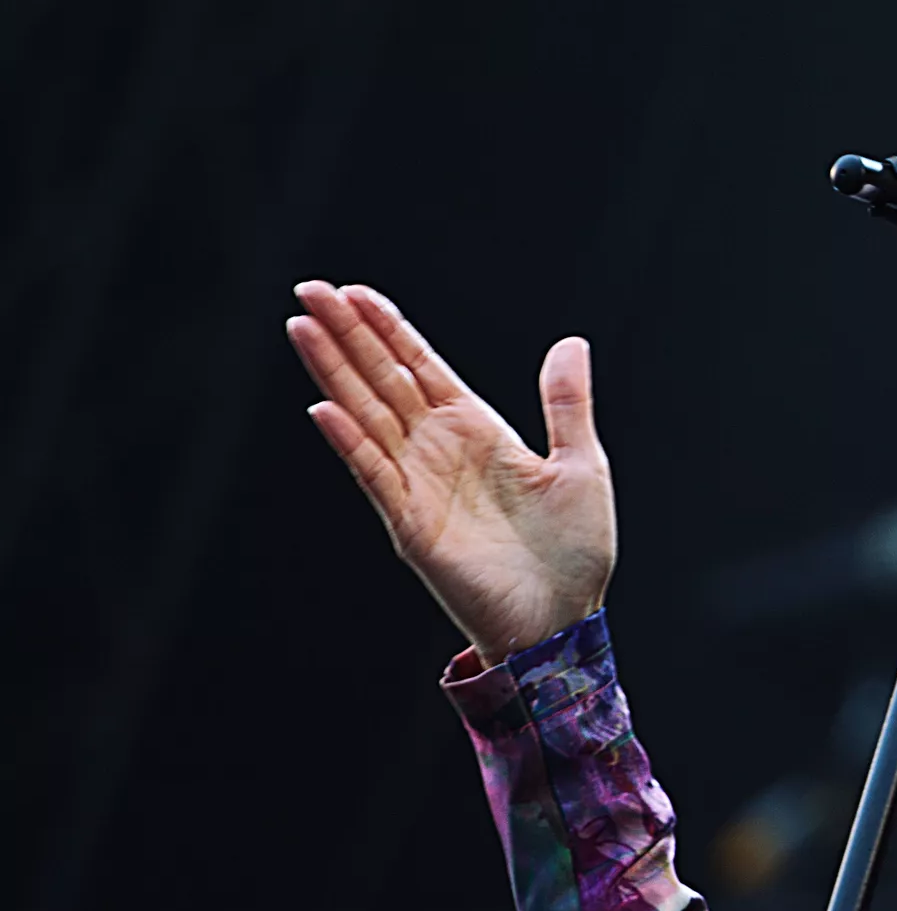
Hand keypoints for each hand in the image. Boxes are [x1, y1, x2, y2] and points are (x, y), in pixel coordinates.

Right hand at [287, 282, 615, 664]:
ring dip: (335, 372)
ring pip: (368, 415)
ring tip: (302, 327)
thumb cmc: (573, 550)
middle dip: (348, 335)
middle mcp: (439, 450)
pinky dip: (351, 441)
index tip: (355, 291)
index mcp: (477, 430)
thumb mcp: (580, 464)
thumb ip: (566, 403)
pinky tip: (325, 407)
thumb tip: (571, 342)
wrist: (564, 621)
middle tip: (309, 289)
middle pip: (383, 379)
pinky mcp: (412, 524)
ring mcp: (419, 485)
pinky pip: (376, 475)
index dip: (389, 329)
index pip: (421, 367)